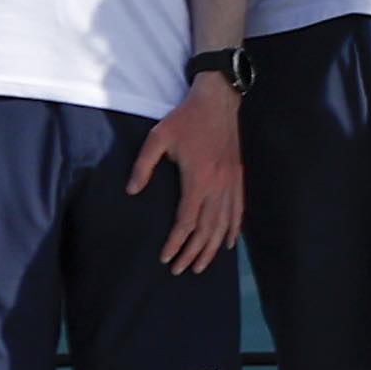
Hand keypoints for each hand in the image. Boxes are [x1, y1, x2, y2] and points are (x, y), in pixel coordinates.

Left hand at [137, 76, 247, 267]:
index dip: (177, 243)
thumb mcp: (157, 138)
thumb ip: (143, 166)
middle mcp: (218, 185)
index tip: (166, 257)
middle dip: (194, 253)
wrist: (218, 99)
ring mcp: (231, 181)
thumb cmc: (185, 119)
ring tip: (202, 265)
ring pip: (224, 223)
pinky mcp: (237, 176)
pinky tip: (228, 242)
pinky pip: (238, 209)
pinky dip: (233, 229)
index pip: (187, 221)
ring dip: (213, 248)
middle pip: (207, 229)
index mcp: (198, 178)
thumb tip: (132, 191)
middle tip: (181, 270)